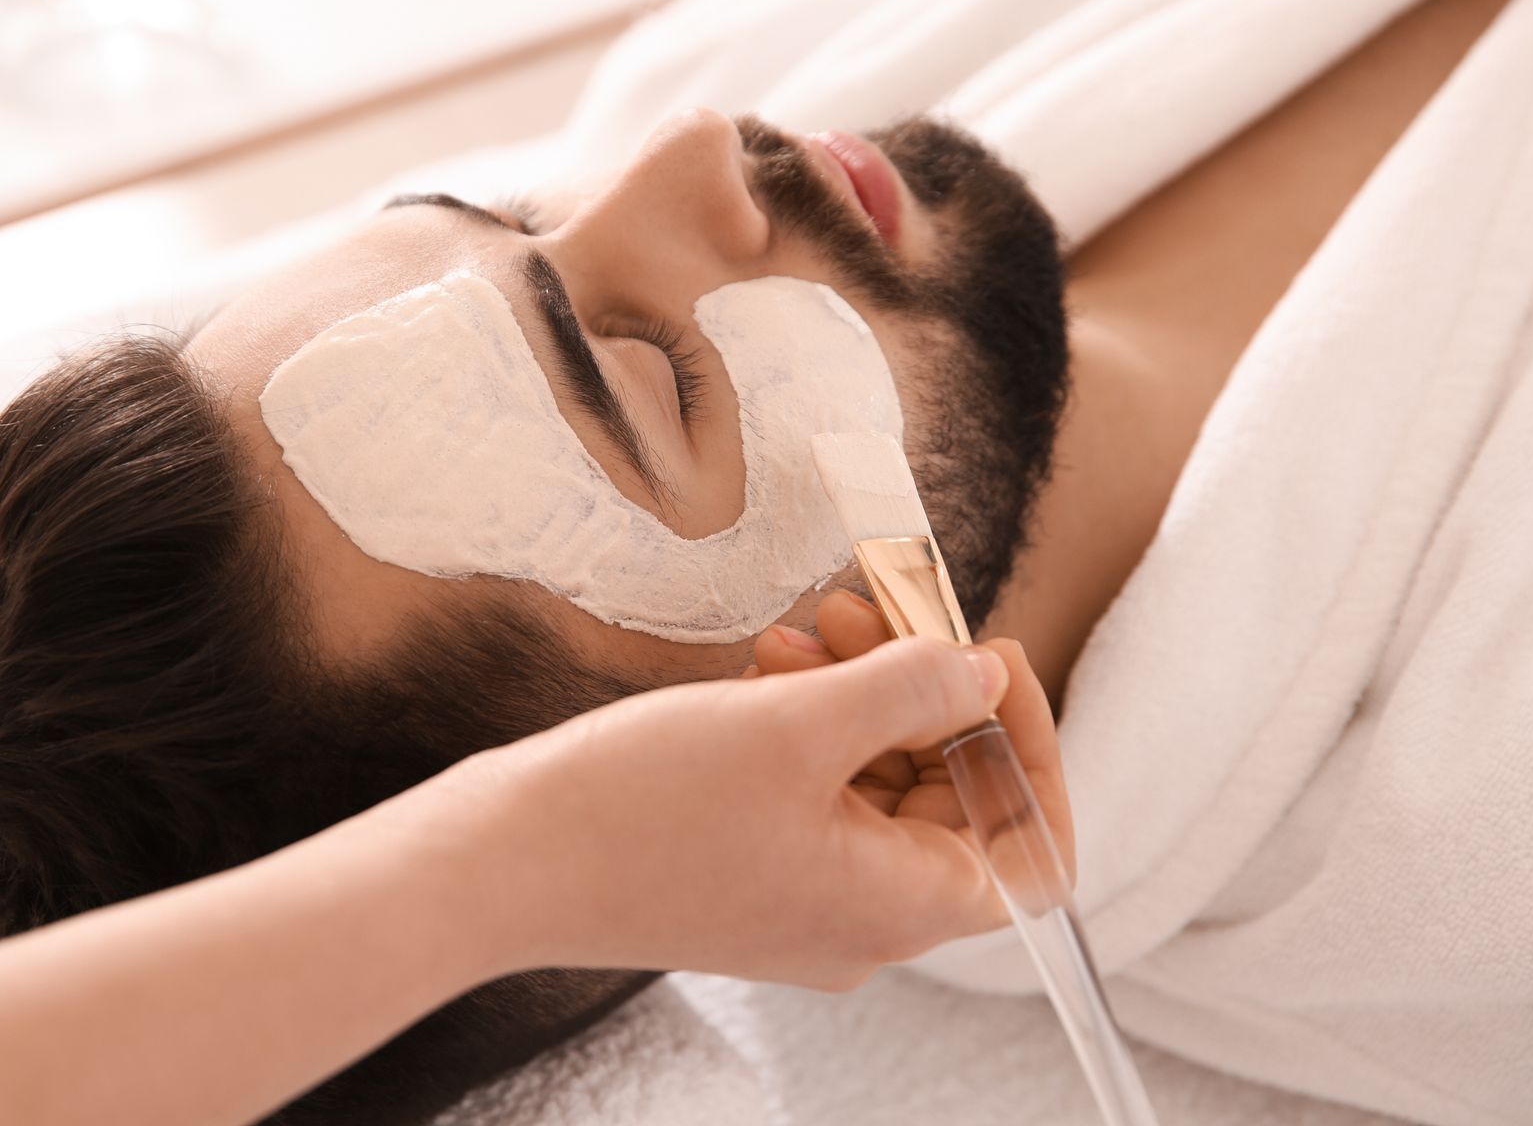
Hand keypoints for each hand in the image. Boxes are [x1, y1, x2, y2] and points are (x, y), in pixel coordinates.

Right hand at [440, 637, 1012, 991]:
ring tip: (804, 631)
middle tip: (875, 613)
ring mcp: (804, 901)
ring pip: (875, 786)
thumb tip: (984, 676)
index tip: (986, 653)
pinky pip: (814, 795)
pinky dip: (805, 726)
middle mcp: (863, 920)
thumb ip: (910, 692)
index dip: (1024, 737)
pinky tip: (767, 667)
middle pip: (949, 799)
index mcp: (900, 907)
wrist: (502, 864)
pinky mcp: (750, 877)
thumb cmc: (640, 811)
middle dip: (920, 693)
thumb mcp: (795, 727)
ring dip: (856, 696)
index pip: (1029, 836)